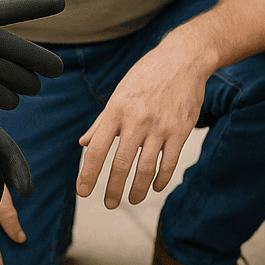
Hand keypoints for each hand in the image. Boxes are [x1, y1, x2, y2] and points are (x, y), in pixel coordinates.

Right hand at [0, 0, 65, 109]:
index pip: (12, 10)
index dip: (38, 6)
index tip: (62, 1)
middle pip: (26, 53)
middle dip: (46, 65)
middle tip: (54, 71)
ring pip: (17, 80)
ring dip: (24, 88)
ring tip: (25, 89)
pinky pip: (1, 97)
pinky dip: (4, 100)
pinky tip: (0, 98)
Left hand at [76, 43, 208, 207]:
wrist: (182, 60)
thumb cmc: (146, 77)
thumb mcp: (119, 94)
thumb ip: (102, 122)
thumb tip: (84, 143)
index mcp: (116, 110)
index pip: (97, 149)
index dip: (88, 174)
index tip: (83, 192)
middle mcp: (136, 120)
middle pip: (121, 164)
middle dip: (112, 189)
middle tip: (108, 204)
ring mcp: (159, 126)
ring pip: (145, 168)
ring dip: (137, 190)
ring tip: (132, 200)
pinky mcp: (180, 130)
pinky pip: (169, 162)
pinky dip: (161, 179)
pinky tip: (155, 187)